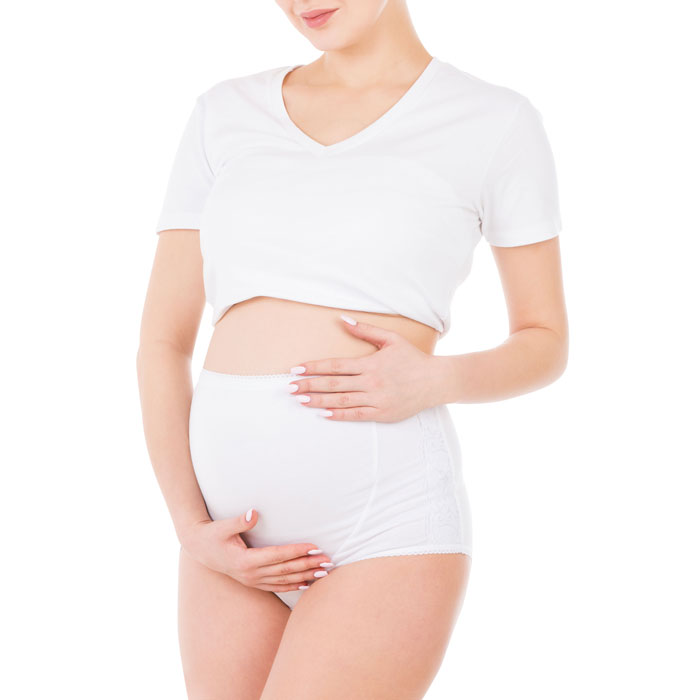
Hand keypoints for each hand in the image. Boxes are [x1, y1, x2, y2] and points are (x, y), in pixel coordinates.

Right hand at [178, 509, 333, 592]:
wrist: (200, 549)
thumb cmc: (212, 535)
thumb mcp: (222, 526)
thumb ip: (239, 521)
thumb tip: (253, 513)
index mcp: (246, 560)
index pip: (278, 556)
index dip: (297, 552)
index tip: (315, 547)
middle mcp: (251, 574)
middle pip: (285, 570)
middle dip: (308, 565)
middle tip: (328, 561)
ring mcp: (253, 581)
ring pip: (284, 581)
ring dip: (305, 577)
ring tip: (324, 573)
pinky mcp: (254, 582)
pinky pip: (277, 587)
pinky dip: (293, 586)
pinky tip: (307, 584)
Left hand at [286, 314, 447, 422]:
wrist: (435, 381)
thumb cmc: (413, 359)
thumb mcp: (391, 339)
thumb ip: (366, 330)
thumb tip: (343, 320)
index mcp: (370, 363)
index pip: (336, 365)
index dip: (314, 367)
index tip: (297, 369)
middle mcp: (371, 382)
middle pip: (333, 384)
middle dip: (309, 385)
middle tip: (290, 387)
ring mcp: (376, 399)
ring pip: (341, 400)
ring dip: (318, 401)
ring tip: (301, 400)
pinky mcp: (382, 413)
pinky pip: (356, 414)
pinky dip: (338, 414)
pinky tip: (323, 413)